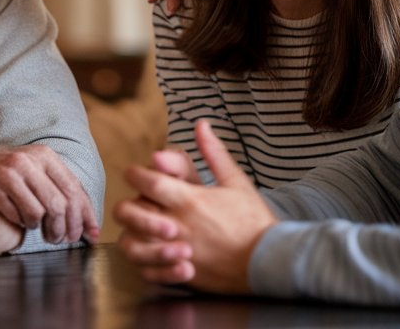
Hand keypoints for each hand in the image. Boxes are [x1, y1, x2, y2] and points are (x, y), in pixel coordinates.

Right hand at [0, 146, 98, 244]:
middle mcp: (28, 160)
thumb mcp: (34, 170)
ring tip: (37, 229)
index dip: (85, 216)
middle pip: (59, 204)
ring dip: (42, 228)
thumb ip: (59, 188)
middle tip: (61, 240)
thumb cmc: (5, 171)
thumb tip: (88, 224)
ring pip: (39, 212)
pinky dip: (21, 224)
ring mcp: (8, 172)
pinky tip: (18, 219)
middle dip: (65, 229)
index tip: (90, 236)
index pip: (74, 189)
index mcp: (45, 155)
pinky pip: (17, 215)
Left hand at [114, 120, 277, 293]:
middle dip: (128, 204)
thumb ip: (214, 153)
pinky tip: (153, 252)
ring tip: (142, 228)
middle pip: (131, 212)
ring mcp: (177, 251)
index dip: (136, 173)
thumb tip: (201, 125)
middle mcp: (179, 225)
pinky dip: (145, 262)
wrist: (271, 260)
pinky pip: (148, 271)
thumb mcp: (236, 181)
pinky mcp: (181, 274)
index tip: (135, 173)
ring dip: (133, 233)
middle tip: (136, 201)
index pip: (148, 181)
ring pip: (133, 243)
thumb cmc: (254, 219)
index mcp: (190, 200)